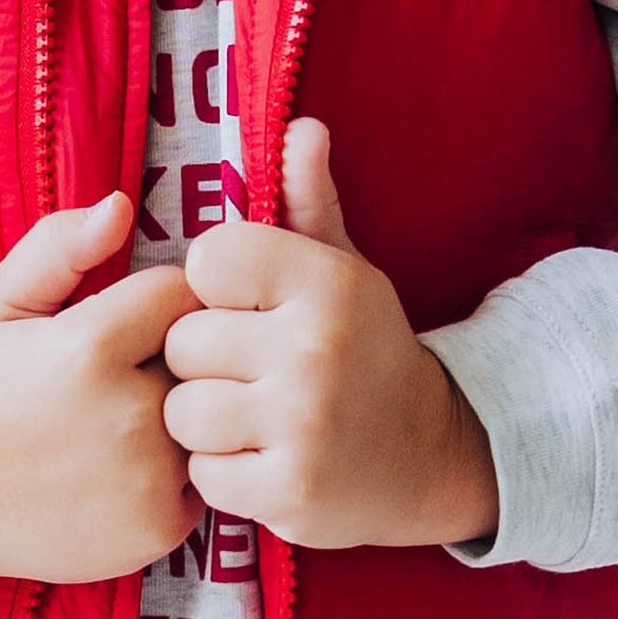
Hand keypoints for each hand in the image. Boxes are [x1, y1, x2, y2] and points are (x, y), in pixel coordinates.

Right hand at [0, 191, 204, 583]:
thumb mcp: (0, 303)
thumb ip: (59, 246)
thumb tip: (122, 205)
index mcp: (92, 346)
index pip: (183, 293)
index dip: (161, 302)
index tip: (130, 323)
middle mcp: (130, 413)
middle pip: (208, 357)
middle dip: (179, 357)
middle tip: (130, 376)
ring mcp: (150, 475)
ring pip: (212, 417)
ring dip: (187, 413)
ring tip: (130, 421)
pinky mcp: (162, 525)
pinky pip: (208, 475)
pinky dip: (182, 469)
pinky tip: (132, 467)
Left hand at [160, 117, 498, 549]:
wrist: (434, 457)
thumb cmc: (365, 351)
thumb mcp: (346, 272)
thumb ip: (309, 202)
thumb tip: (302, 125)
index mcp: (326, 283)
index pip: (207, 260)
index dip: (215, 288)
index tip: (249, 308)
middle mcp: (315, 349)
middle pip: (184, 341)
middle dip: (205, 360)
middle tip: (250, 373)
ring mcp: (303, 425)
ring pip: (183, 411)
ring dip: (205, 422)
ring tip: (250, 419)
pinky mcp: (291, 493)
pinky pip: (203, 475)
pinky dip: (222, 475)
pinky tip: (262, 461)